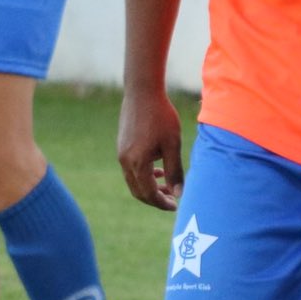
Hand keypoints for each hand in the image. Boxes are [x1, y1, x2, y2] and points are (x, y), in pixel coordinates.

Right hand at [116, 86, 185, 209]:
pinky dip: (144, 175)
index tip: (175, 206)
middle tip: (172, 201)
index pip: (148, 193)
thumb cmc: (161, 116)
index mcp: (137, 163)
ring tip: (167, 187)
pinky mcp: (122, 146)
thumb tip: (179, 194)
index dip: (161, 203)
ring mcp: (121, 154)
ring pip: (134, 180)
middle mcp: (125, 161)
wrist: (142, 92)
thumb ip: (175, 170)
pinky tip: (158, 170)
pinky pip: (131, 169)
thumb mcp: (173, 144)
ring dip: (150, 187)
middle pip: (138, 191)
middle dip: (155, 198)